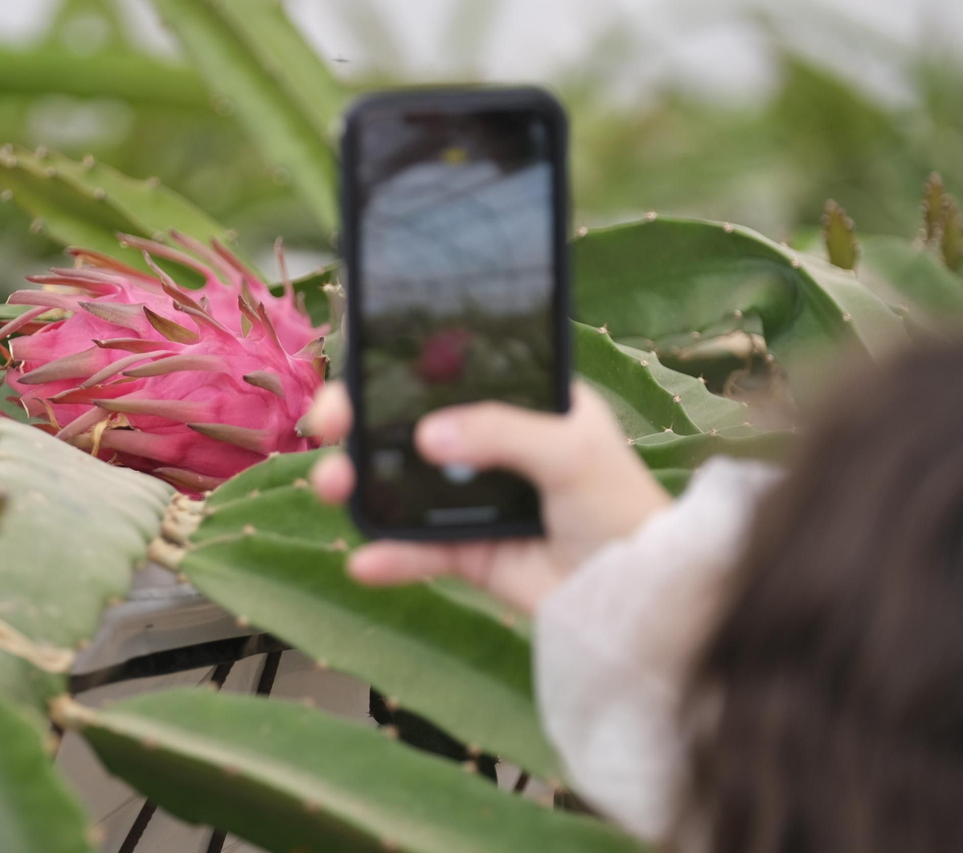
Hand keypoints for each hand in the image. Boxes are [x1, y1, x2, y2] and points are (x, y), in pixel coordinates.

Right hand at [306, 381, 670, 614]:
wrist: (636, 593)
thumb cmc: (619, 504)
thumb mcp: (570, 450)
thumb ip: (501, 432)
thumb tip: (424, 436)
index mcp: (521, 399)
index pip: (448, 371)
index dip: (396, 369)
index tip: (356, 373)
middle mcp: (489, 442)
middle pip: (408, 424)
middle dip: (358, 424)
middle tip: (326, 427)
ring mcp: (473, 497)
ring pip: (401, 485)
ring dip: (359, 484)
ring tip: (331, 487)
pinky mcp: (467, 551)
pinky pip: (417, 549)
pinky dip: (389, 555)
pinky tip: (365, 561)